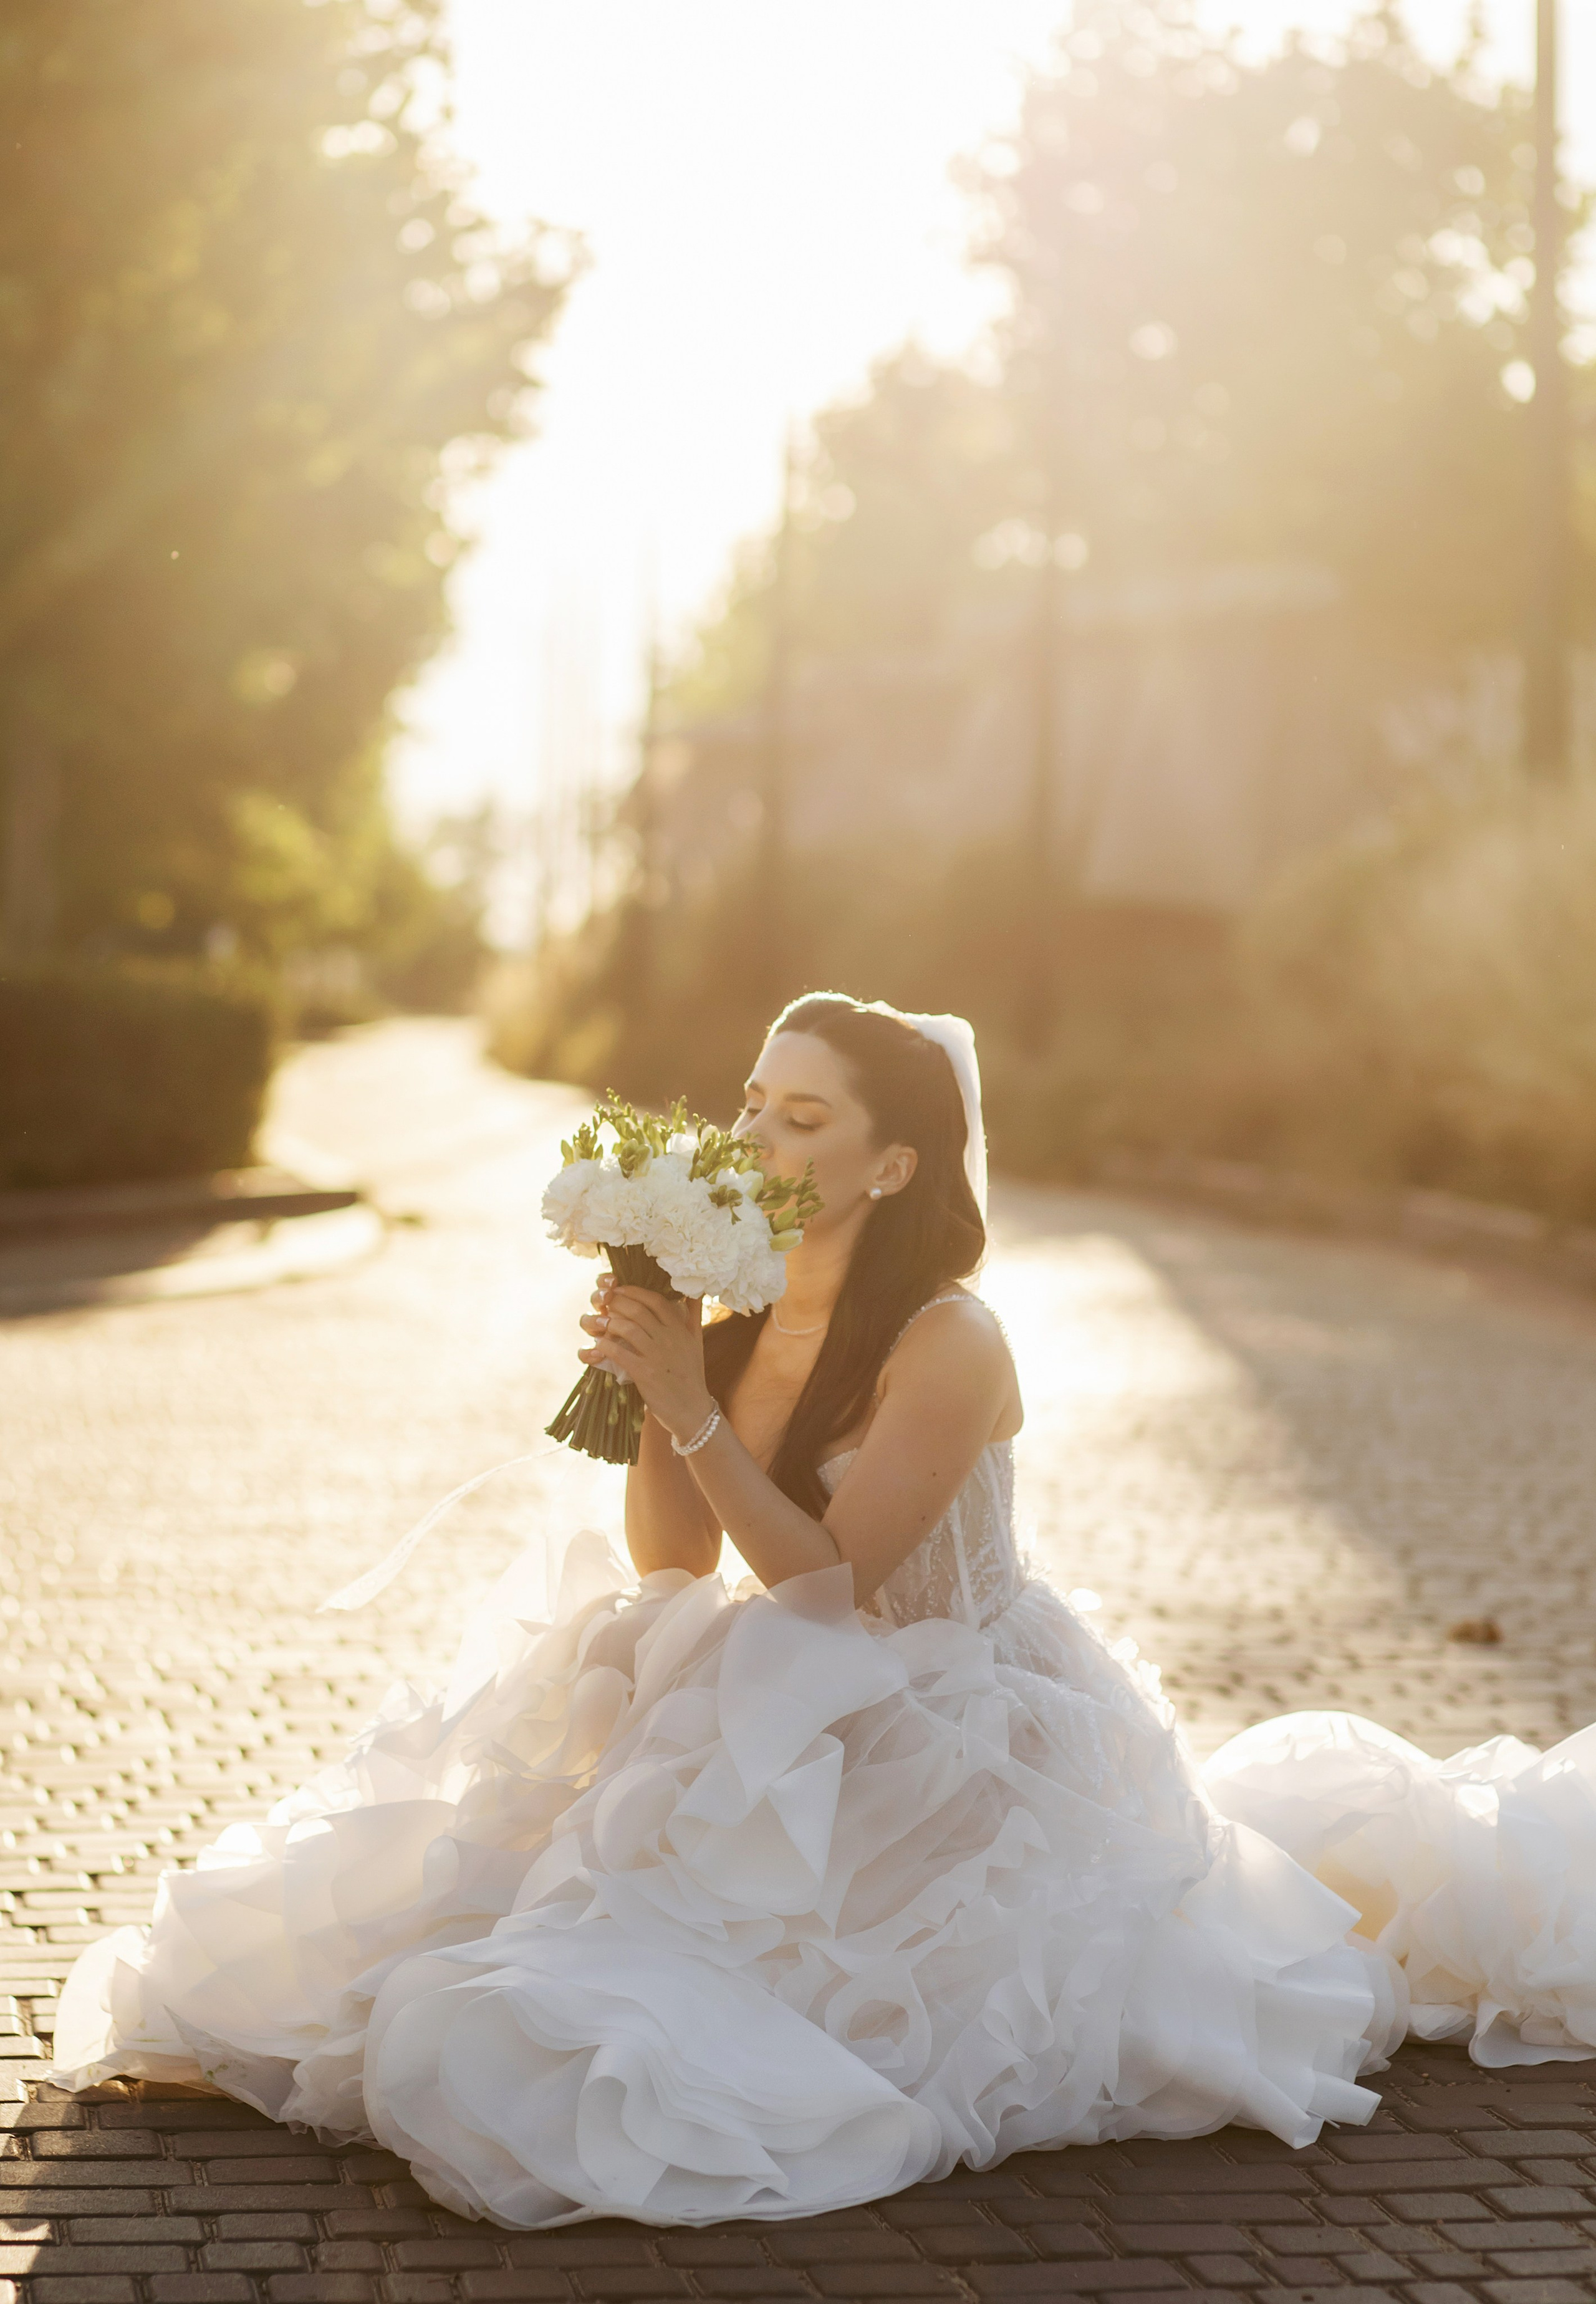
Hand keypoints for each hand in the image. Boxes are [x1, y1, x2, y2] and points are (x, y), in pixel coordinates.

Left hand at [579, 1281, 712, 1445]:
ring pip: (627, 1329)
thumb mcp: (697, 1341)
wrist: (692, 1409)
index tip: (620, 1290)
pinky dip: (606, 1345)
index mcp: (680, 1328)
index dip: (634, 1292)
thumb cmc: (691, 1373)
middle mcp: (670, 1338)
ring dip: (609, 1322)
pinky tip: (599, 1344)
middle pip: (638, 1310)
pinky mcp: (644, 1374)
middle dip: (616, 1303)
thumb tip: (695, 1290)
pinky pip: (619, 1353)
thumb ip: (693, 1314)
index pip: (655, 1300)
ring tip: (599, 1321)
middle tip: (604, 1303)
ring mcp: (657, 1356)